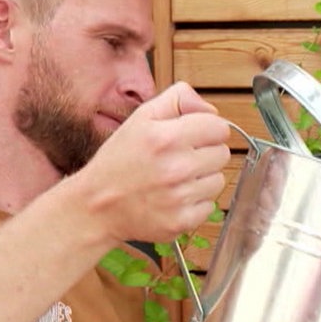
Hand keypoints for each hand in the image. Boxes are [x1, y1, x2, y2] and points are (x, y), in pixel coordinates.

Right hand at [76, 81, 230, 243]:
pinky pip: (209, 206)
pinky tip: (174, 198)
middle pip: (222, 153)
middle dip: (205, 153)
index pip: (220, 127)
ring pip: (219, 180)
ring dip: (202, 179)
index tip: (192, 136)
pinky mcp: (182, 221)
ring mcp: (180, 197)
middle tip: (180, 159)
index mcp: (166, 137)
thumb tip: (211, 109)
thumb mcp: (141, 118)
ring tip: (175, 179)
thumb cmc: (119, 161)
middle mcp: (176, 167)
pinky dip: (195, 203)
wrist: (97, 205)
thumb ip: (178, 100)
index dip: (207, 129)